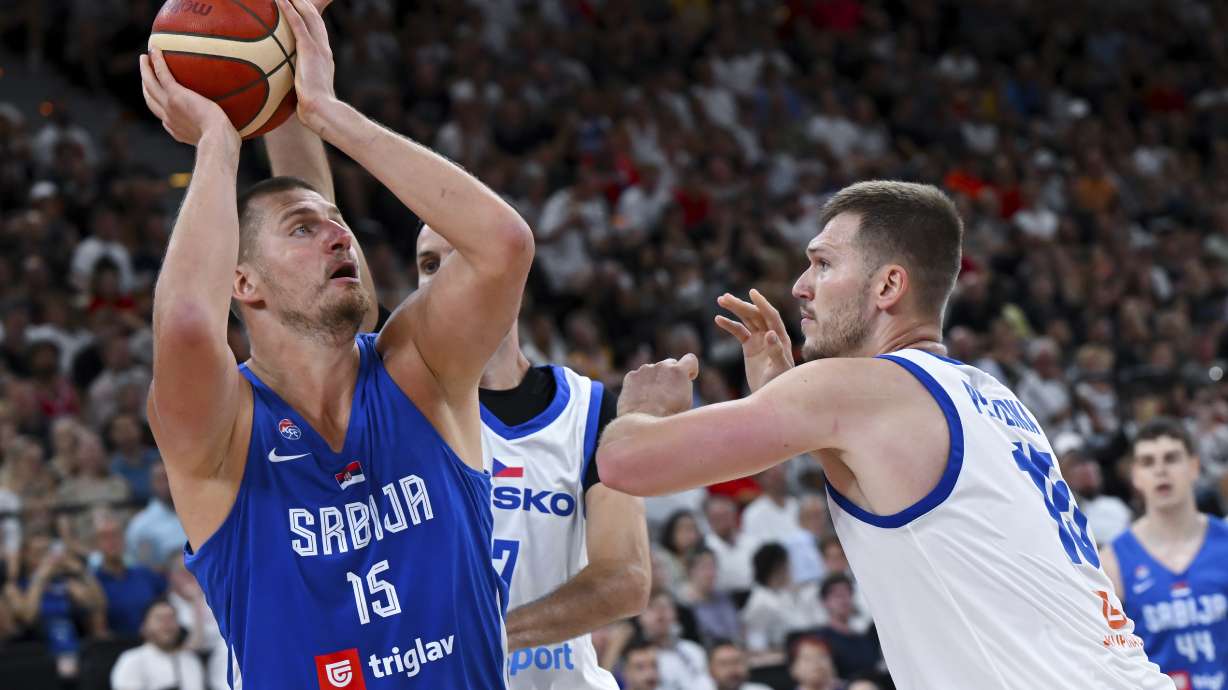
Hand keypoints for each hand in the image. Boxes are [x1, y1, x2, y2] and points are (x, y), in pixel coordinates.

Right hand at [139, 48, 237, 147]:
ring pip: (150, 85)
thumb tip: (233, 129)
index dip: (160, 106)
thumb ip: (220, 131)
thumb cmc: (225, 142)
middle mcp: (169, 118)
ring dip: (145, 70)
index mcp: (177, 129)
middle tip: (146, 73)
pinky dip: (157, 61)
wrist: (218, 139)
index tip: (162, 99)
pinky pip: (162, 73)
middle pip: (151, 99)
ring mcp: (169, 105)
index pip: (164, 117)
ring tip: (144, 58)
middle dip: (147, 86)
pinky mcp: (175, 94)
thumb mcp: (219, 137)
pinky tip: (155, 49)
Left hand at [277, 0, 338, 130]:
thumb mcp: (308, 97)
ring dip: (299, 2)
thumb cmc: (315, 111)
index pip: (318, 34)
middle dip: (308, 5)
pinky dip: (289, 10)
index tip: (306, 11)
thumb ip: (300, 90)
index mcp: (324, 58)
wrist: (323, 111)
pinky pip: (297, 24)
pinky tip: (279, 0)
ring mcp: (318, 48)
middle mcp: (323, 49)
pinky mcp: (310, 50)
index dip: (313, 20)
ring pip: (309, 16)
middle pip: (316, 19)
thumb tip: (290, 99)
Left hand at [618, 354, 698, 417]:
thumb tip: (682, 381)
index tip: (688, 378)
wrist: (642, 427)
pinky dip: (640, 385)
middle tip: (668, 393)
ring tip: (652, 400)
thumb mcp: (686, 403)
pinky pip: (639, 376)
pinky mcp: (631, 376)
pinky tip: (641, 400)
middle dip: (671, 375)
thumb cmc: (668, 419)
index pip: (690, 359)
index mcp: (679, 372)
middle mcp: (662, 366)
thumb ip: (685, 386)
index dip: (690, 369)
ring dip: (655, 379)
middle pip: (670, 364)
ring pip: (653, 370)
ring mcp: (645, 369)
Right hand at [716, 289, 794, 391]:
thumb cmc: (779, 384)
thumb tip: (770, 333)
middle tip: (724, 297)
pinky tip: (718, 319)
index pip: (771, 316)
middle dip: (741, 305)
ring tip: (720, 300)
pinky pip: (739, 332)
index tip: (752, 293)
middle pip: (756, 315)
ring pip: (747, 320)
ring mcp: (760, 340)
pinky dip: (729, 325)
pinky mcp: (750, 346)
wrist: (769, 396)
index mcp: (781, 337)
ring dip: (735, 309)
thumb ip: (776, 351)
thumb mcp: (779, 369)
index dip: (762, 304)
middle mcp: (771, 335)